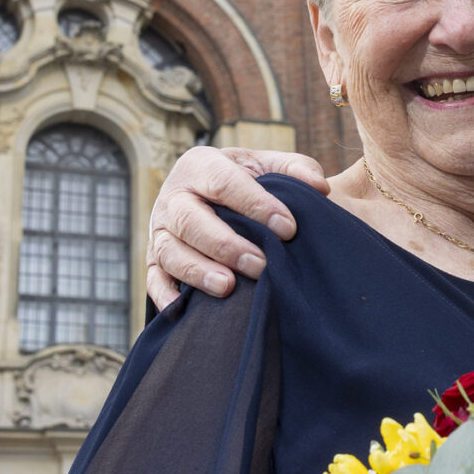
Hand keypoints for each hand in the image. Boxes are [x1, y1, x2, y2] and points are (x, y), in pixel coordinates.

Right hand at [145, 145, 328, 307]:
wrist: (207, 194)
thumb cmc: (244, 182)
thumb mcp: (266, 166)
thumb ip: (295, 170)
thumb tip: (320, 187)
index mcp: (200, 165)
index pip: (224, 182)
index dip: (256, 205)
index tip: (288, 228)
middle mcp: (174, 196)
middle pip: (191, 220)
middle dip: (226, 245)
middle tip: (261, 265)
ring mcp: (160, 230)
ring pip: (170, 251)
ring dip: (197, 271)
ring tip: (228, 287)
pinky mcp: (153, 260)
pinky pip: (153, 279)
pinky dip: (164, 294)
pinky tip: (184, 309)